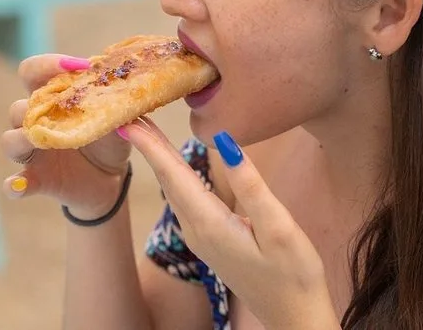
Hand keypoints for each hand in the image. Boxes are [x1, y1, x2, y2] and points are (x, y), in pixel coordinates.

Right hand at [0, 54, 131, 218]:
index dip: (46, 65)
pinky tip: (19, 185)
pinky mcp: (35, 180)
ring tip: (37, 139)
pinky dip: (15, 185)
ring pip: (10, 140)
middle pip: (17, 107)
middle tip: (56, 106)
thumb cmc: (109, 140)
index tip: (76, 66)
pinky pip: (15, 184)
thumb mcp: (117, 121)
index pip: (32, 73)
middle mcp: (36, 123)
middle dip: (32, 106)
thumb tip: (128, 93)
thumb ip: (118, 105)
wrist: (112, 179)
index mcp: (52, 100)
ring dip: (21, 138)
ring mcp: (32, 153)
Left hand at [117, 117, 339, 329]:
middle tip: (134, 114)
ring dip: (160, 160)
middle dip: (150, 146)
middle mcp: (197, 231)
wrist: (294, 317)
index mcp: (210, 224)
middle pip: (168, 180)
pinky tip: (176, 166)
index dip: (151, 146)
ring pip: (174, 190)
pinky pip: (184, 200)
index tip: (129, 121)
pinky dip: (175, 176)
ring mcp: (201, 238)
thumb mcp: (278, 228)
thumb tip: (225, 142)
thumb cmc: (293, 275)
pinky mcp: (210, 241)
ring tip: (150, 131)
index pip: (173, 176)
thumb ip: (251, 185)